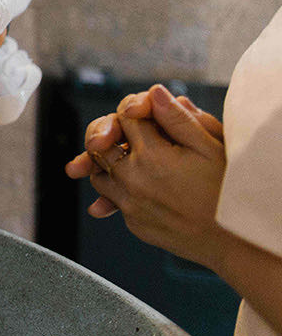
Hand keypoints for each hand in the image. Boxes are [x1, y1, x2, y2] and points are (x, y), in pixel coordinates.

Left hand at [81, 84, 229, 270]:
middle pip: (99, 143)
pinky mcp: (133, 223)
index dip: (136, 108)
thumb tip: (154, 93)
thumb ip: (177, 119)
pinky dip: (119, 188)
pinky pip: (113, 199)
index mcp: (151, 156)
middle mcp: (132, 180)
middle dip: (111, 132)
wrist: (236, 243)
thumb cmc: (227, 192)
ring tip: (130, 157)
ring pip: (98, 173)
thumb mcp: (210, 148)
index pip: (125, 117)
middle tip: (128, 131)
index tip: (149, 111)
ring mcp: (130, 205)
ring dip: (109, 161)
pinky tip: (138, 184)